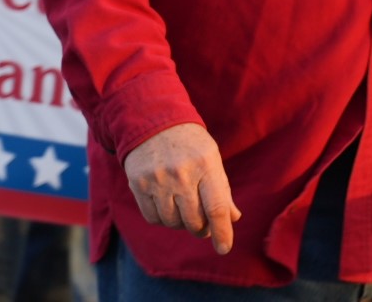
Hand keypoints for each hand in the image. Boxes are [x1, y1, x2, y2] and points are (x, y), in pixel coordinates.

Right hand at [123, 123, 242, 253]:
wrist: (154, 122)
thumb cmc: (190, 145)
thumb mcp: (212, 159)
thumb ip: (222, 190)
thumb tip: (233, 218)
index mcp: (206, 165)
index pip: (216, 207)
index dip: (222, 232)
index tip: (224, 248)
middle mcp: (182, 173)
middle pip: (194, 220)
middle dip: (201, 227)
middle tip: (203, 222)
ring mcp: (158, 180)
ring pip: (173, 223)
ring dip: (181, 223)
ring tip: (183, 208)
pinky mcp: (139, 184)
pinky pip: (153, 218)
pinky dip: (163, 219)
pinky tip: (167, 205)